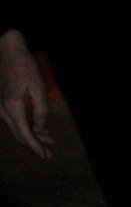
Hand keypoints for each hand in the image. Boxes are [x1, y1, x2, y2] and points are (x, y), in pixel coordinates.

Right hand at [0, 28, 53, 158]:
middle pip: (20, 135)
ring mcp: (1, 107)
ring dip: (33, 136)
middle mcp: (4, 110)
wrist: (6, 50)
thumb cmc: (24, 66)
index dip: (36, 147)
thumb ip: (41, 110)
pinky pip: (15, 120)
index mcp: (13, 107)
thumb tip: (41, 127)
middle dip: (36, 145)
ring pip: (18, 129)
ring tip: (49, 142)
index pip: (25, 134)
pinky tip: (39, 129)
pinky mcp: (3, 103)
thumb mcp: (39, 87)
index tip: (46, 156)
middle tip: (50, 153)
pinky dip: (27, 127)